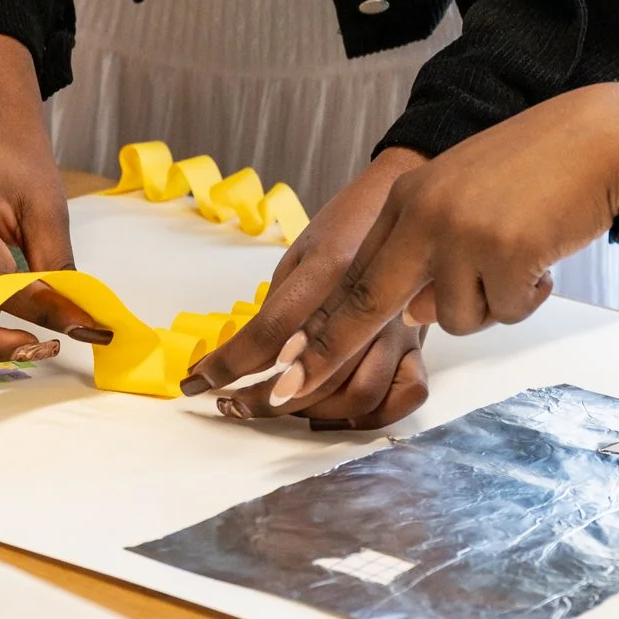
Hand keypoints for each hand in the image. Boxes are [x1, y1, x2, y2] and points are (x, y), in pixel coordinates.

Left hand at [180, 147, 430, 429]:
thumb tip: (246, 354)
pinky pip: (402, 398)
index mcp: (330, 269)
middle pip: (310, 375)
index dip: (229, 363)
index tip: (197, 379)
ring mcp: (400, 328)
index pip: (270, 331)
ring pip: (355, 396)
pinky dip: (367, 416)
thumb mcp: (301, 252)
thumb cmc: (348, 222)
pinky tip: (335, 413)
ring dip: (308, 413)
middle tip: (228, 401)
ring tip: (276, 407)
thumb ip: (280, 303)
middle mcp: (367, 303)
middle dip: (259, 399)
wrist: (411, 202)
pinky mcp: (421, 344)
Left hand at [269, 84, 618, 407]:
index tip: (281, 366)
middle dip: (325, 352)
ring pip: (456, 319)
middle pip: (366, 302)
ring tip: (519, 256)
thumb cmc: (539, 170)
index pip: (352, 274)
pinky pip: (506, 312)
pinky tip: (544, 254)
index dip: (316, 327)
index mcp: (408, 199)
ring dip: (491, 302)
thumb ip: (430, 252)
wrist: (601, 139)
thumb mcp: (463, 201)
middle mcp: (424, 214)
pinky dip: (528, 296)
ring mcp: (462, 233)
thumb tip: (419, 310)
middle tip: (288, 389)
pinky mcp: (506, 253)